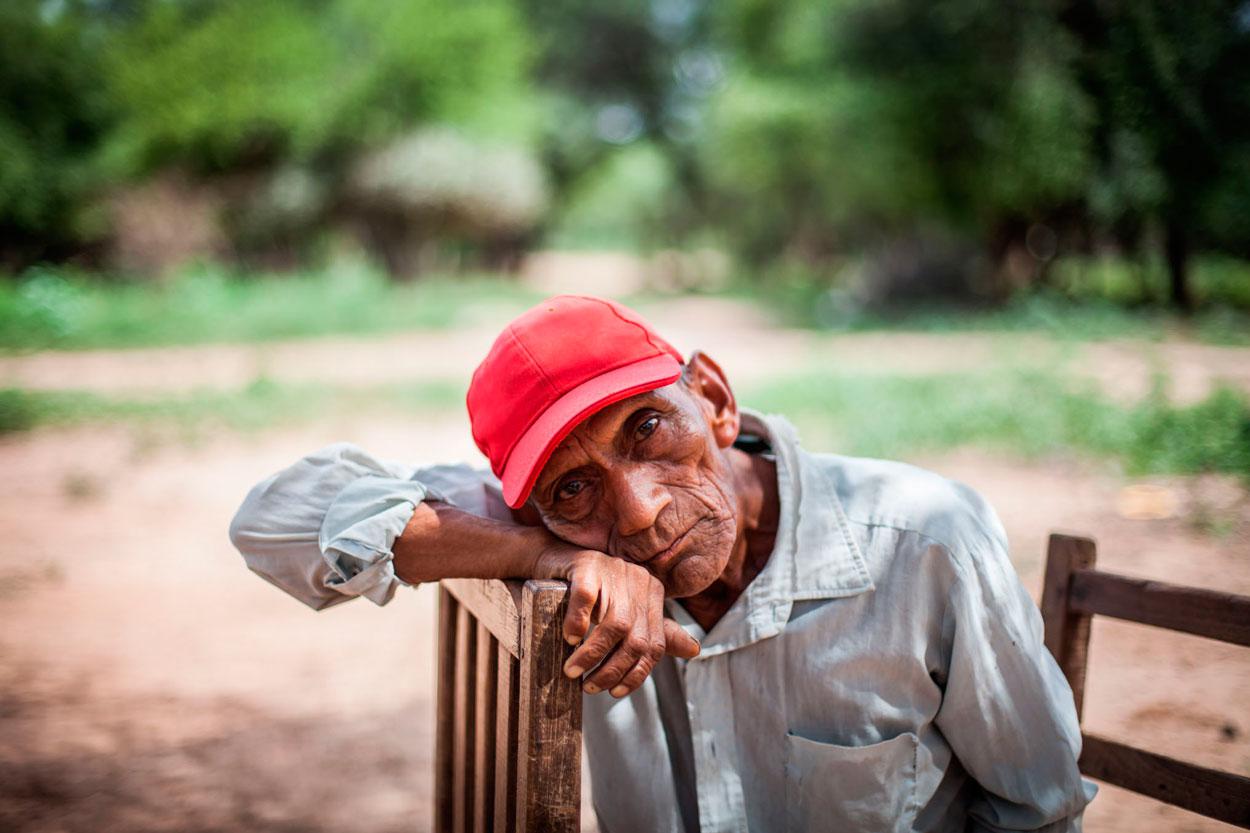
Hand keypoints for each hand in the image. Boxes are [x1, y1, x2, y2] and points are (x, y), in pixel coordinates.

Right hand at [534, 545, 700, 697]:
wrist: (557, 560)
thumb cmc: (594, 592)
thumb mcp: (626, 615)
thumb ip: (656, 634)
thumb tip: (695, 650)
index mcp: (653, 593)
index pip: (654, 644)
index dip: (636, 674)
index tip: (614, 692)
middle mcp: (639, 580)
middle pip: (635, 639)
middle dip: (612, 670)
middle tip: (590, 687)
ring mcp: (613, 570)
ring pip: (614, 625)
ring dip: (592, 655)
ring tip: (573, 671)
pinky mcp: (587, 566)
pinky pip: (587, 599)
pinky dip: (578, 624)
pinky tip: (569, 639)